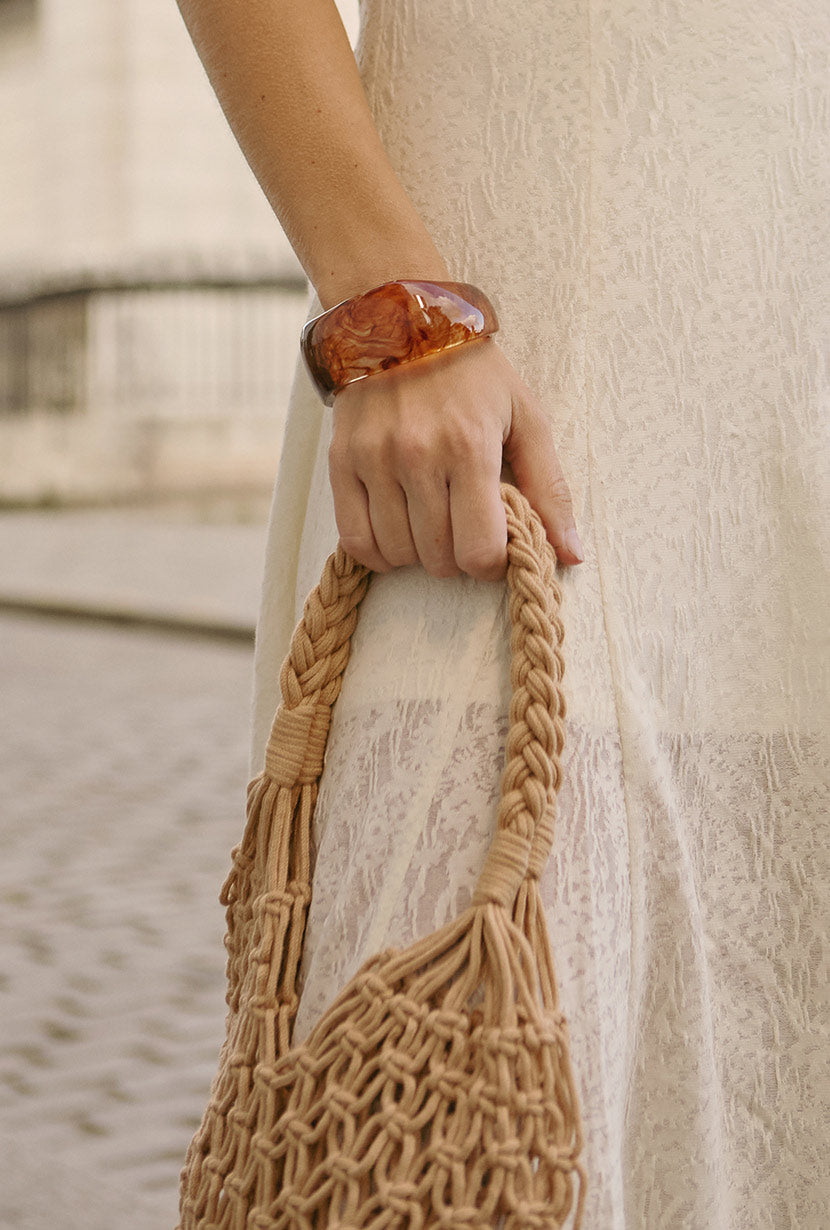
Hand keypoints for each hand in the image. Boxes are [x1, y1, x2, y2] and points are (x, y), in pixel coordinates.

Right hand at [327, 338, 583, 579]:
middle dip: (458, 557)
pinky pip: (356, 539)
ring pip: (398, 553)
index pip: (479, 549)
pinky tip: (397, 536)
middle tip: (463, 530)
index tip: (494, 548)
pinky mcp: (342, 462)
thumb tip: (572, 554)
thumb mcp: (525, 417)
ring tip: (432, 525)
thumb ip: (550, 488)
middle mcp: (418, 457)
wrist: (402, 321)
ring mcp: (374, 460)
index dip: (491, 563)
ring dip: (420, 554)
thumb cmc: (472, 372)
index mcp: (470, 448)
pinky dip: (379, 552)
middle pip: (439, 557)